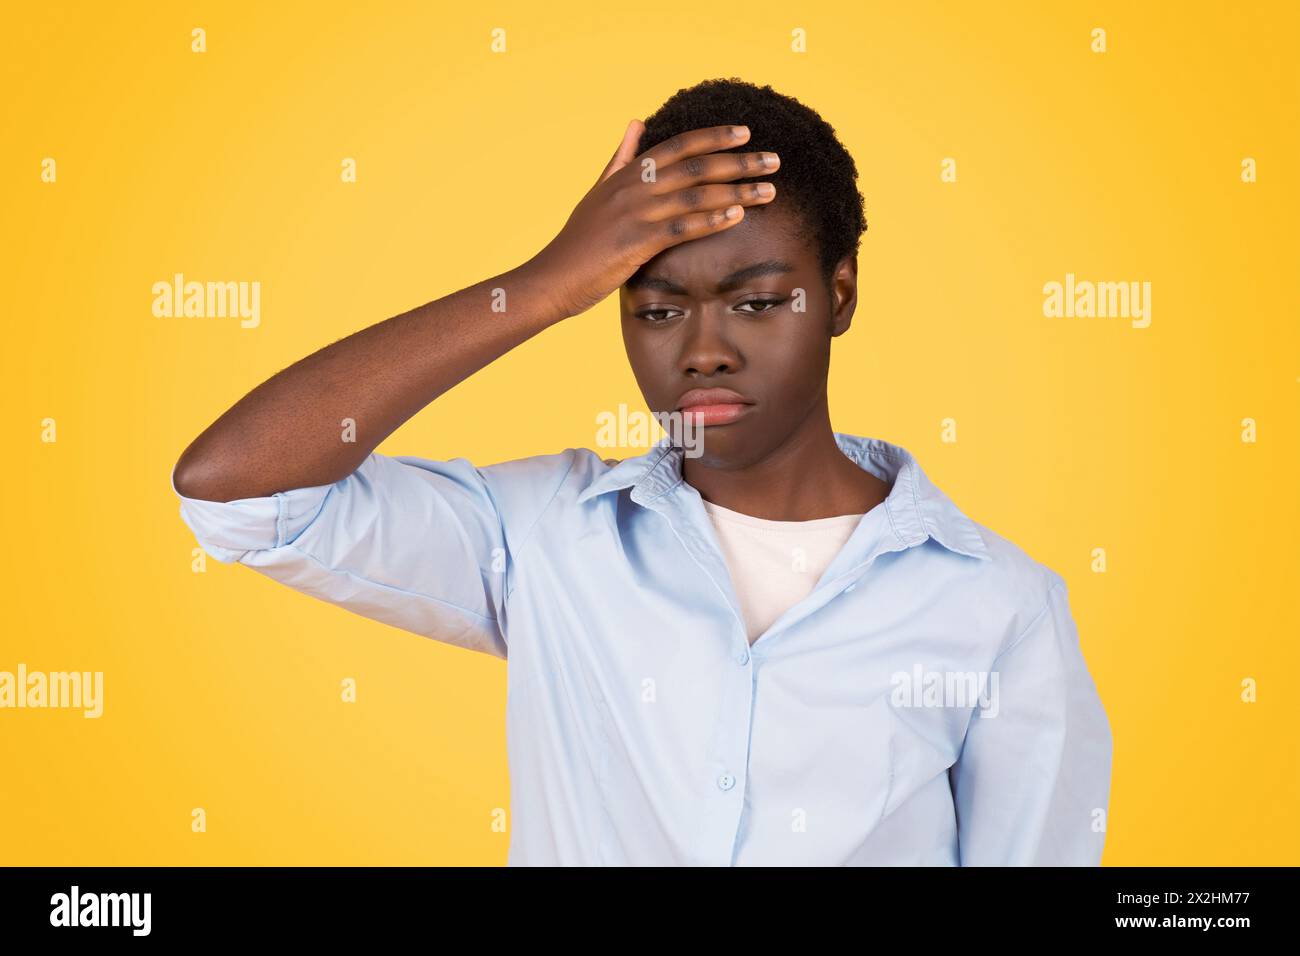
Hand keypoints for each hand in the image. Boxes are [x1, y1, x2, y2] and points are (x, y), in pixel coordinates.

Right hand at [523, 119, 779, 317]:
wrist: (552, 278)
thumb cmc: (579, 242)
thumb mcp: (598, 191)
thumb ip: (621, 157)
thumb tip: (636, 121)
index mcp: (628, 174)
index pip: (679, 145)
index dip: (714, 136)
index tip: (746, 132)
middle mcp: (634, 187)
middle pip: (697, 165)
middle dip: (740, 162)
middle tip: (774, 161)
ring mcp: (635, 213)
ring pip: (696, 194)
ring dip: (737, 191)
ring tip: (770, 192)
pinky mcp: (636, 242)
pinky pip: (682, 227)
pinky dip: (711, 219)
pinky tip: (737, 216)